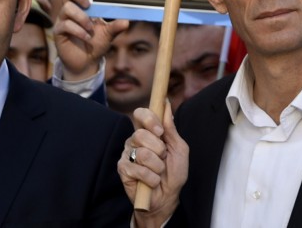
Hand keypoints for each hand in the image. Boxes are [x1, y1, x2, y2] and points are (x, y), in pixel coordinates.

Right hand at [52, 0, 129, 80]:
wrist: (87, 61)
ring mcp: (64, 19)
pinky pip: (66, 25)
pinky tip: (87, 37)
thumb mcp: (110, 33)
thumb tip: (126, 21)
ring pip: (67, 8)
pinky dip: (79, 31)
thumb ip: (116, 27)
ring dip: (82, 18)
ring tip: (91, 29)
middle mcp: (72, 8)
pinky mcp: (59, 31)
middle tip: (88, 5)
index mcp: (84, 4)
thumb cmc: (97, 42)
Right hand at [118, 102, 186, 226]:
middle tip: (163, 158)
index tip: (160, 131)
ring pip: (142, 153)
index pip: (140, 114)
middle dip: (158, 149)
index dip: (149, 119)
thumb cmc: (174, 172)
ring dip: (157, 166)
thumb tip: (166, 105)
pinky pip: (137, 169)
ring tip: (158, 172)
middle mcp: (135, 140)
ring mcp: (127, 154)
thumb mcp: (179, 148)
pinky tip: (151, 181)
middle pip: (141, 133)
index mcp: (148, 132)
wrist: (168, 196)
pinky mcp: (123, 169)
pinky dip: (150, 177)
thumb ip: (171, 128)